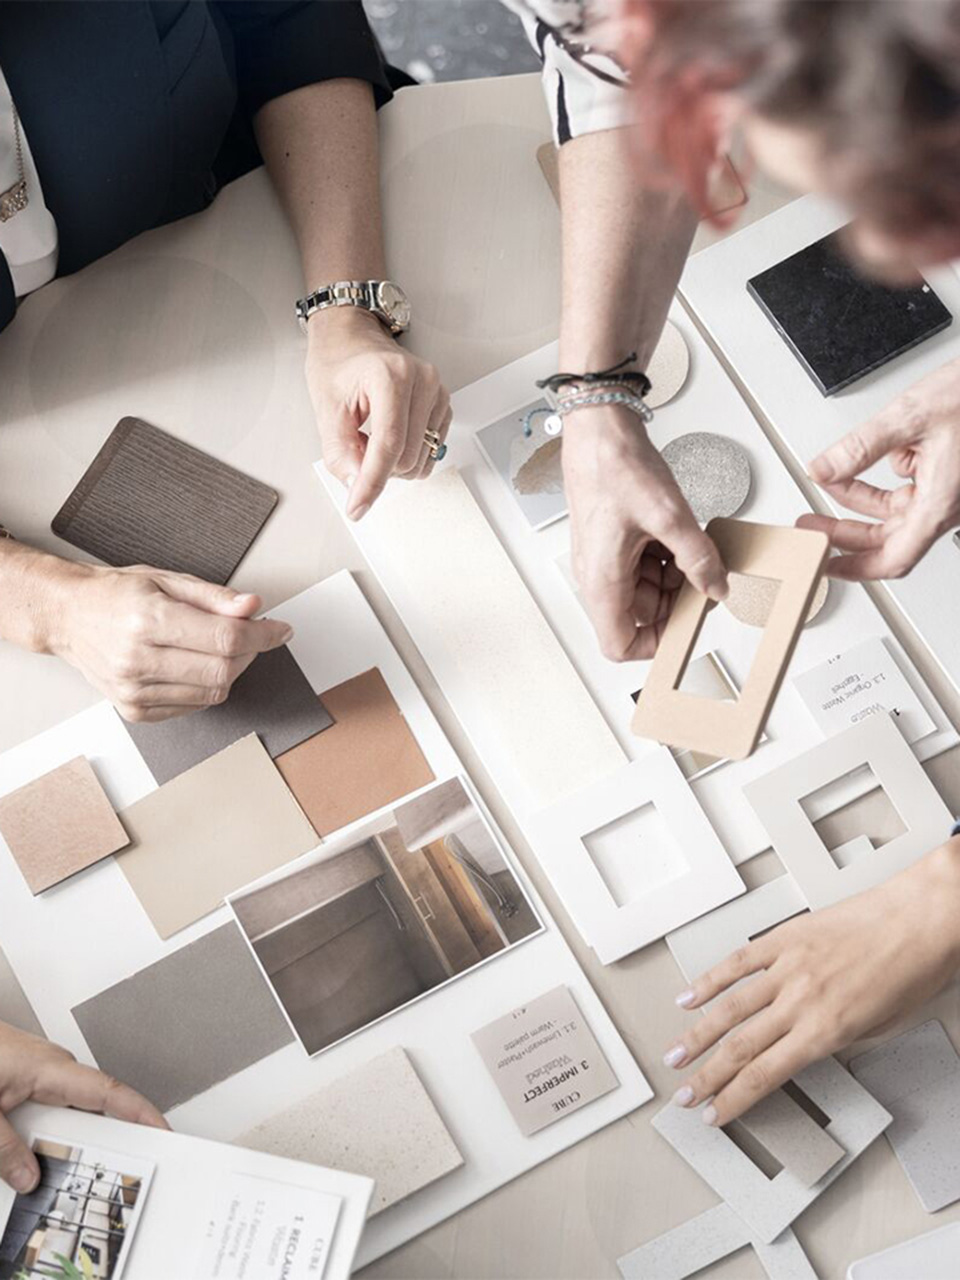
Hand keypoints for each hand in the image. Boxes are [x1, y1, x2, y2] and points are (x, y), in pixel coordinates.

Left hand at [0, 1021, 166, 1191]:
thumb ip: (5, 1147)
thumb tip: (28, 1175)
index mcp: (50, 1068)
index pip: (109, 1091)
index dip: (140, 1111)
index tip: (163, 1128)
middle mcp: (52, 1066)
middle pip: (92, 1106)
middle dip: (103, 1136)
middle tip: (111, 1165)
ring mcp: (41, 1070)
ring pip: (67, 1108)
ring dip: (64, 1135)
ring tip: (53, 1162)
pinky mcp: (27, 1076)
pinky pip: (50, 1105)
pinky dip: (48, 1128)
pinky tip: (31, 1147)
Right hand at [46, 561, 291, 722]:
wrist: (68, 617)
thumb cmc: (115, 594)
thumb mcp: (166, 579)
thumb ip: (214, 597)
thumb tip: (252, 607)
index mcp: (148, 620)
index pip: (225, 638)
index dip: (263, 635)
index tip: (280, 630)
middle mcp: (138, 660)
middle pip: (223, 671)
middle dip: (250, 652)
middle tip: (250, 633)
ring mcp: (134, 691)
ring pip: (213, 693)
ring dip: (231, 670)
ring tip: (218, 646)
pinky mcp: (135, 710)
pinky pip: (194, 706)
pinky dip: (207, 687)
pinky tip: (195, 664)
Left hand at [306, 308, 450, 519]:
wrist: (353, 339)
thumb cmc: (339, 365)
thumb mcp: (326, 408)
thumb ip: (339, 451)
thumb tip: (357, 484)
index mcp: (391, 377)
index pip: (388, 444)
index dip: (371, 483)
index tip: (358, 507)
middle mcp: (423, 382)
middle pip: (406, 458)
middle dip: (377, 467)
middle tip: (356, 446)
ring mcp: (438, 393)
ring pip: (420, 461)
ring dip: (392, 463)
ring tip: (371, 437)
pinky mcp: (444, 407)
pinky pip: (430, 453)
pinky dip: (406, 456)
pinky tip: (390, 437)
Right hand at [561, 405, 727, 660]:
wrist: (598, 429)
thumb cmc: (614, 466)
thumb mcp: (669, 515)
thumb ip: (698, 558)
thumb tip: (716, 587)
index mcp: (602, 581)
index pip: (619, 645)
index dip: (655, 646)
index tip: (687, 628)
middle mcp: (598, 576)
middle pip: (640, 617)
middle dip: (675, 601)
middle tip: (703, 576)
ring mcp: (604, 560)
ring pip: (646, 590)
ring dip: (673, 576)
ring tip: (689, 545)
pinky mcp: (613, 543)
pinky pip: (643, 566)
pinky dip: (665, 557)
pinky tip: (676, 533)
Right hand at [663, 839, 959, 1125]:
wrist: (922, 918)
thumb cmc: (914, 969)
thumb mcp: (882, 1027)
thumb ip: (837, 1041)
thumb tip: (806, 1049)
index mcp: (827, 1031)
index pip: (766, 1075)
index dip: (734, 1099)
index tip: (715, 1112)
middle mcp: (801, 1001)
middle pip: (739, 1048)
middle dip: (707, 1076)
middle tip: (684, 1094)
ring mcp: (789, 967)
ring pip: (730, 1008)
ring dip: (697, 1035)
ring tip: (675, 1054)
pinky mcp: (785, 938)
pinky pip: (739, 962)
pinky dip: (710, 981)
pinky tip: (690, 996)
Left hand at [798, 357, 959, 578]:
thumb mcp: (909, 416)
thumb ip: (859, 448)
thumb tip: (824, 469)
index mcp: (940, 503)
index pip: (893, 559)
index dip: (855, 569)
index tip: (825, 565)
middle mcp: (947, 503)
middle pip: (889, 537)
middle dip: (846, 531)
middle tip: (812, 526)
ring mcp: (949, 489)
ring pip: (895, 511)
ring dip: (860, 501)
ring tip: (828, 485)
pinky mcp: (949, 472)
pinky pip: (909, 487)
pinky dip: (882, 478)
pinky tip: (866, 459)